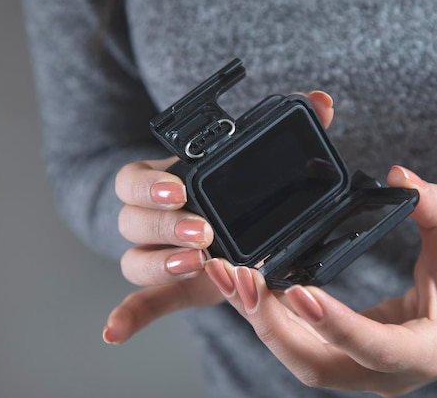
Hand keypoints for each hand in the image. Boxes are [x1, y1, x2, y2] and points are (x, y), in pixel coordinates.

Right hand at [103, 91, 334, 343]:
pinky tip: (115, 332)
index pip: (133, 179)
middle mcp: (151, 220)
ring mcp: (158, 255)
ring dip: (159, 264)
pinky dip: (127, 316)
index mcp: (162, 183)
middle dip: (165, 226)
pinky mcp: (171, 287)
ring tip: (197, 265)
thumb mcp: (252, 161)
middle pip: (131, 221)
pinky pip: (142, 300)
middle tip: (201, 231)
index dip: (148, 185)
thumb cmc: (228, 188)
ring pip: (134, 259)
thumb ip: (285, 129)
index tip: (178, 189)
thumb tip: (321, 103)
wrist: (218, 223)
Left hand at [204, 166, 436, 396]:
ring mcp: (357, 370)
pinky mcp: (339, 357)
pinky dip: (267, 315)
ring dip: (259, 318)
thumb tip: (401, 177)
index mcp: (421, 352)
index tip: (297, 291)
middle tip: (241, 278)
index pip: (374, 348)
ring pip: (296, 356)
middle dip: (272, 324)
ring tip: (228, 275)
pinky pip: (296, 342)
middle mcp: (382, 373)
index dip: (335, 324)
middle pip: (314, 363)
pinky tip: (245, 284)